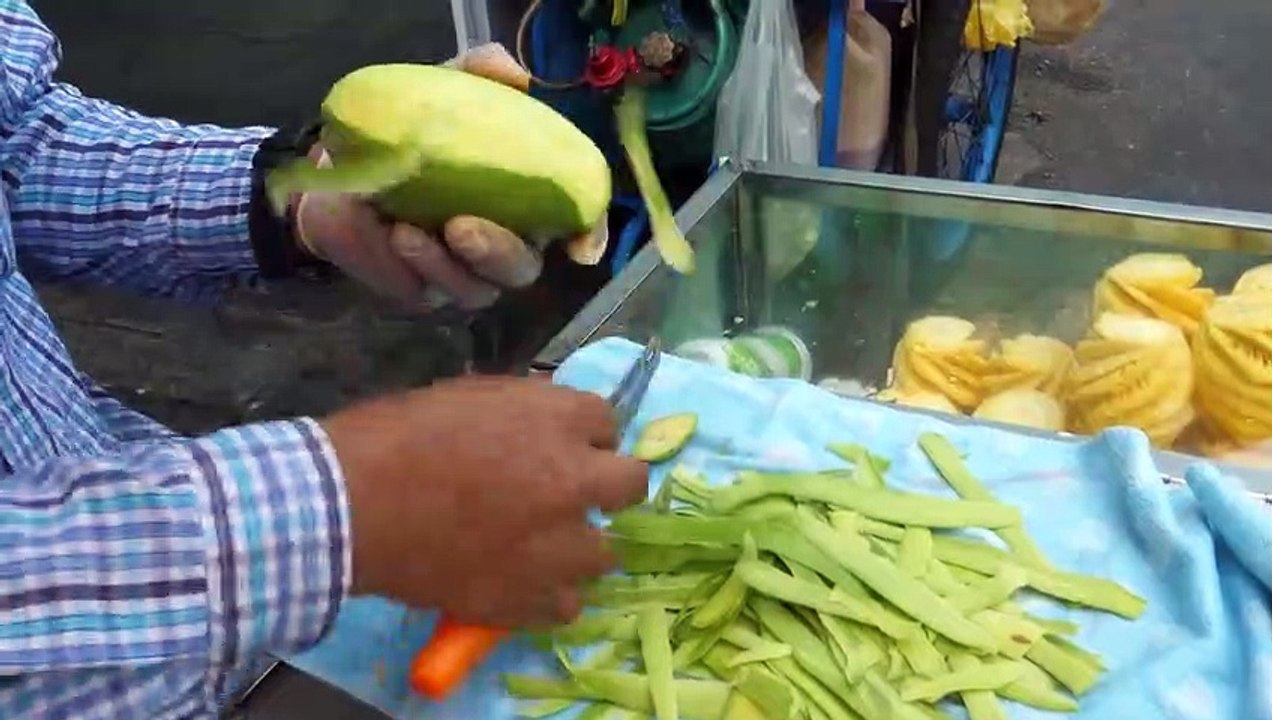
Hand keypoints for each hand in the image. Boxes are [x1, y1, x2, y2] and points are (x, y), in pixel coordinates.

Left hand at [292, 44, 602, 311]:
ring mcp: (461, 274)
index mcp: (526, 202)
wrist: (343, 161)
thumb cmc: (414, 130)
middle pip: (521, 270)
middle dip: (497, 255)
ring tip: (406, 231)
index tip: (580, 246)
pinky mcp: (416, 290)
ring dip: (443, 265)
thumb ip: (481, 77)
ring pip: (473, 291)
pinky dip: (402, 265)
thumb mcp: (446, 90)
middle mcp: (502, 246)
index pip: (573, 225)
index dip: (588, 235)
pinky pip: (418, 291)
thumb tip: (517, 79)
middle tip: (461, 226)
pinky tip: (387, 235)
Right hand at [322, 376, 648, 627]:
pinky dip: (548, 594)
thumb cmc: (400, 435)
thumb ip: (525, 406)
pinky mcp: (529, 598)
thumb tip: (549, 417)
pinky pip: (567, 604)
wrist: (353, 503)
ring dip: (578, 545)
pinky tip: (521, 581)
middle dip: (606, 485)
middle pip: (631, 484)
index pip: (608, 422)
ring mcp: (558, 546)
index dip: (584, 434)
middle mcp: (575, 481)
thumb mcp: (471, 394)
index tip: (561, 445)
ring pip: (605, 552)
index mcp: (559, 420)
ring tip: (540, 546)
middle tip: (569, 493)